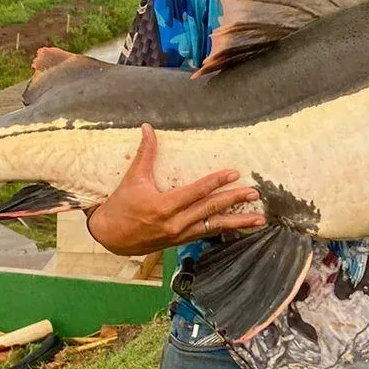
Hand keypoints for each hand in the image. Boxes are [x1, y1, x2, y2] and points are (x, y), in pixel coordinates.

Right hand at [86, 124, 263, 255]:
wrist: (110, 236)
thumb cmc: (121, 205)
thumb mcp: (132, 178)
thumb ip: (145, 153)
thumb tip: (148, 127)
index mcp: (163, 206)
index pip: (196, 192)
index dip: (216, 182)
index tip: (234, 174)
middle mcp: (175, 223)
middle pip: (210, 210)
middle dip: (234, 201)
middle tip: (254, 193)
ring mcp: (179, 235)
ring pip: (213, 227)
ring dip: (237, 223)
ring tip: (258, 220)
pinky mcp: (180, 241)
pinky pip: (207, 234)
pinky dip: (224, 230)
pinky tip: (239, 227)